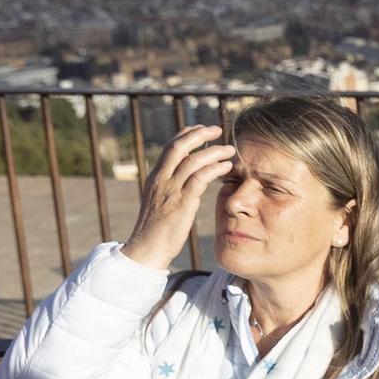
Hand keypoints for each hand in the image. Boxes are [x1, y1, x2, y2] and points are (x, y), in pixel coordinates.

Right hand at [121, 124, 235, 271]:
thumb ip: (171, 186)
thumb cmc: (157, 229)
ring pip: (193, 160)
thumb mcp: (160, 201)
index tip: (203, 129)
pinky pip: (200, 178)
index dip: (187, 134)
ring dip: (214, 151)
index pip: (171, 147)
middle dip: (200, 134)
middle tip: (218, 129)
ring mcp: (170, 190)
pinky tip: (227, 167)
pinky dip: (215, 169)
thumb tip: (185, 177)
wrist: (147, 249)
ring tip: (230, 150)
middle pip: (179, 146)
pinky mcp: (182, 203)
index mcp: (155, 177)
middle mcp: (161, 179)